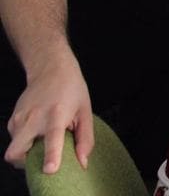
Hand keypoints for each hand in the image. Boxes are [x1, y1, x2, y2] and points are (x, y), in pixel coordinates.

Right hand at [4, 56, 92, 172]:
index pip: (52, 138)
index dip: (51, 155)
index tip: (50, 169)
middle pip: (16, 152)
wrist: (51, 69)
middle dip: (25, 163)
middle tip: (41, 157)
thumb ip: (85, 139)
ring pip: (13, 148)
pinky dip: (23, 142)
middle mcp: (34, 117)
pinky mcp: (12, 119)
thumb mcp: (85, 111)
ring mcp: (20, 118)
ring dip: (26, 151)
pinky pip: (14, 139)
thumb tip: (82, 163)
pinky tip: (37, 131)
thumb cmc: (72, 90)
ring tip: (42, 139)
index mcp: (57, 114)